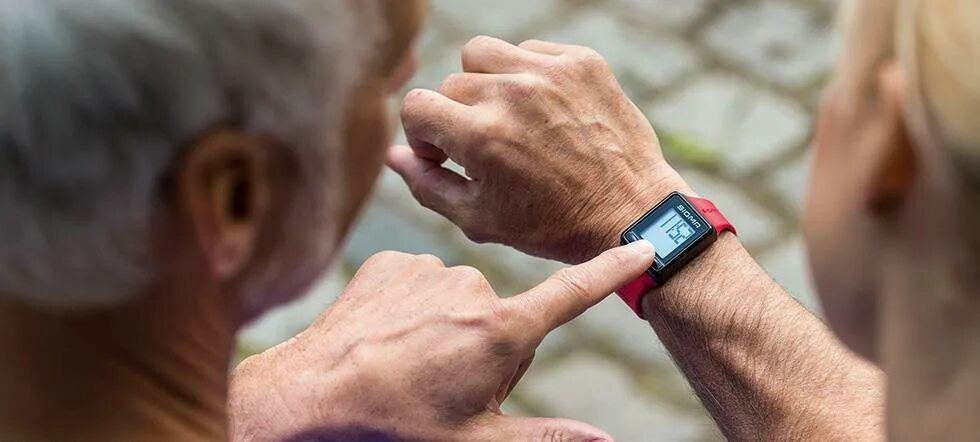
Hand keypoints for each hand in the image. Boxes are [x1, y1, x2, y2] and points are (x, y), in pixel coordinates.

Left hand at [229, 241, 654, 440]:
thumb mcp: (476, 440)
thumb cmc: (397, 425)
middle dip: (489, 347)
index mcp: (501, 331)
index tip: (645, 245)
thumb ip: (547, 436)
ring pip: (459, 300)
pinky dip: (411, 308)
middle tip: (447, 383)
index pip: (571, 295)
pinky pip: (419, 282)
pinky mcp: (391, 263)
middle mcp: (471, 287)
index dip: (611, 271)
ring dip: (448, 328)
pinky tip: (387, 337)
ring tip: (411, 363)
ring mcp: (428, 271)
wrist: (310, 395)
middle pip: (505, 317)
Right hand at [390, 36, 691, 263]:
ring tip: (508, 118)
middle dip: (458, 114)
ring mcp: (550, 73)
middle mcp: (512, 95)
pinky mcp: (581, 62)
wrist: (631, 212)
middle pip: (450, 83)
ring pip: (483, 54)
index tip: (446, 153)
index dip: (423, 134)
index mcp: (481, 136)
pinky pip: (529, 50)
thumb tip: (392, 155)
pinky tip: (542, 111)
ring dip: (485, 83)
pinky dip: (526, 75)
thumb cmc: (552, 224)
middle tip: (486, 146)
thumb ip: (427, 184)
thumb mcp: (480, 218)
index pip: (416, 106)